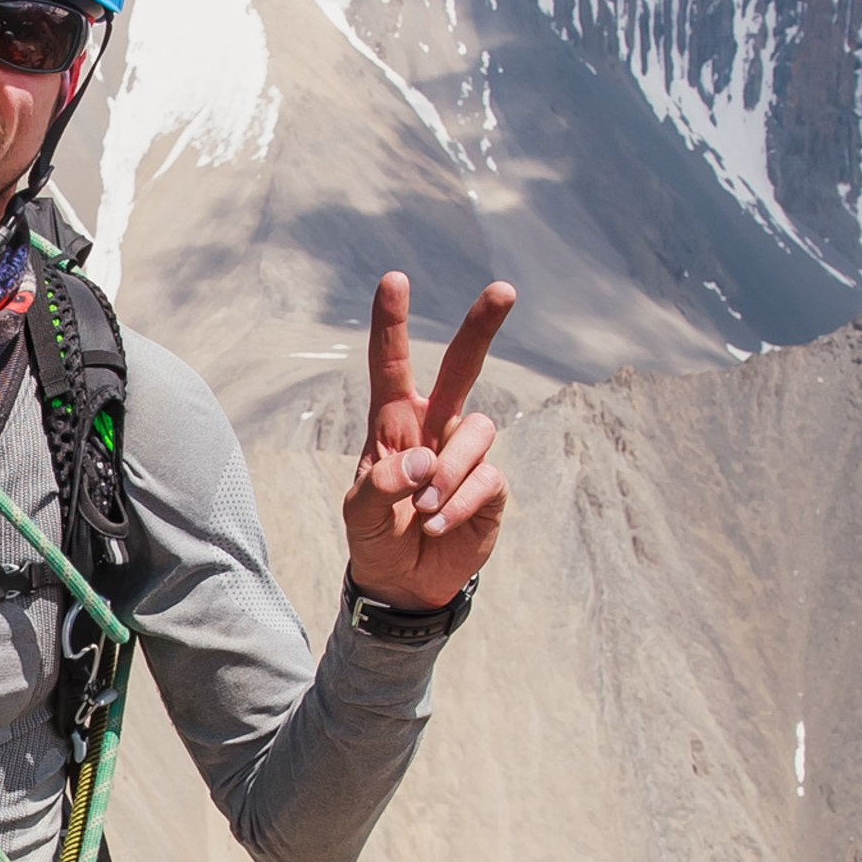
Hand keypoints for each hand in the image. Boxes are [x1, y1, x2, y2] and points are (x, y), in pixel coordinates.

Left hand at [341, 271, 514, 610]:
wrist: (404, 582)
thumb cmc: (376, 536)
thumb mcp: (359, 513)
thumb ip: (381, 483)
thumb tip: (423, 462)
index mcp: (394, 422)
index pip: (391, 365)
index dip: (391, 323)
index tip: (394, 279)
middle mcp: (435, 428)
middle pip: (463, 366)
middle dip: (482, 328)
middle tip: (503, 289)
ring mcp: (465, 455)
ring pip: (476, 431)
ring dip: (448, 472)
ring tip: (423, 509)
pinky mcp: (491, 486)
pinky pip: (487, 477)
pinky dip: (459, 502)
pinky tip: (438, 524)